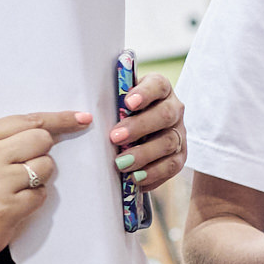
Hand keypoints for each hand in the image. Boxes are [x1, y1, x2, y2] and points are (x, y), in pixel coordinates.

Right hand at [0, 109, 91, 263]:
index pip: (28, 120)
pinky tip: (15, 203)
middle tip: (24, 166)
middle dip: (42, 152)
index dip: (59, 119)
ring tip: (16, 187)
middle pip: (42, 139)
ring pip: (46, 166)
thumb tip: (54, 129)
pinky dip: (34, 198)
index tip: (82, 118)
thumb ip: (8, 139)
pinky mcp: (8, 207)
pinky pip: (42, 194)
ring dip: (39, 177)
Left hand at [110, 71, 185, 191]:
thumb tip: (84, 116)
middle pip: (165, 115)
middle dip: (140, 127)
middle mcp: (174, 108)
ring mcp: (179, 132)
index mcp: (159, 88)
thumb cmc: (122, 114)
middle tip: (115, 138)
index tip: (128, 103)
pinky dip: (154, 173)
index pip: (158, 85)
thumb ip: (110, 105)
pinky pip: (172, 165)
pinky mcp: (180, 155)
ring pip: (169, 142)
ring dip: (144, 154)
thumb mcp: (116, 103)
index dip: (145, 93)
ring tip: (121, 163)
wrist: (137, 135)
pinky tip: (135, 178)